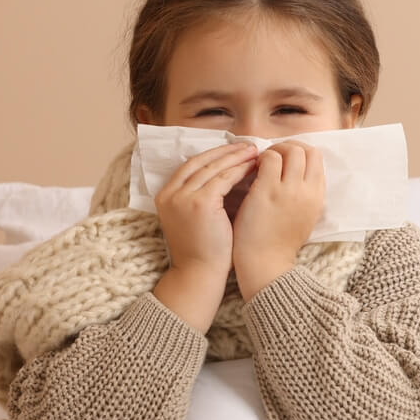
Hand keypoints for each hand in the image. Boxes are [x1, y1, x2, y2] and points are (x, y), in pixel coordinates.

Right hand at [154, 141, 259, 278]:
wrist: (199, 274)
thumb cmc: (204, 250)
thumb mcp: (196, 217)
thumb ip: (203, 196)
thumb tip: (228, 173)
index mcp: (165, 196)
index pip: (191, 166)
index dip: (213, 156)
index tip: (233, 149)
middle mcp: (170, 194)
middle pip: (200, 162)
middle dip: (226, 152)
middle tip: (248, 145)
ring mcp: (182, 197)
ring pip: (213, 168)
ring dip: (235, 157)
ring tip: (254, 151)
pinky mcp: (200, 203)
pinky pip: (223, 179)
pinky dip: (239, 170)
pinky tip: (253, 166)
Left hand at [232, 141, 324, 298]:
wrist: (266, 264)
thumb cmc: (280, 242)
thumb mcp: (306, 216)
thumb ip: (306, 194)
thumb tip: (297, 172)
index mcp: (318, 196)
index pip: (317, 157)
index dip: (301, 152)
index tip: (286, 159)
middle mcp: (307, 190)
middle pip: (306, 150)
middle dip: (288, 147)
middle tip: (272, 157)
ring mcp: (288, 190)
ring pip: (289, 150)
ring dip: (274, 150)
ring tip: (261, 163)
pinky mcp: (267, 191)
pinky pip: (268, 158)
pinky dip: (259, 158)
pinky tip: (250, 170)